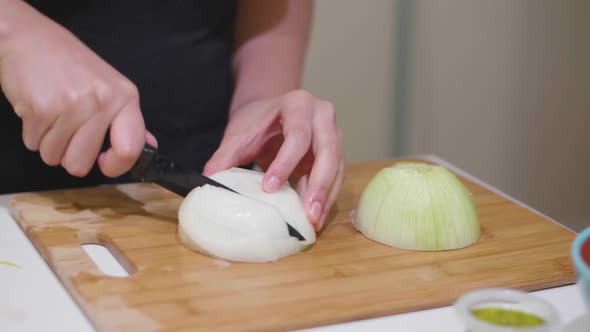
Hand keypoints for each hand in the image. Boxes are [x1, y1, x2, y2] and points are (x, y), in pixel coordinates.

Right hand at [0, 3, 153, 176]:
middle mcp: (102, 102)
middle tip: (67, 129)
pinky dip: (33, 133)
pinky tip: (39, 108)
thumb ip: (127, 119)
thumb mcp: (109, 85)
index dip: (117, 167)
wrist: (29, 38)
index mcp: (124, 97)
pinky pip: (33, 144)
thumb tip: (148, 145)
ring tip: (53, 115)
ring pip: (54, 157)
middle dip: (69, 155)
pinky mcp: (41, 109)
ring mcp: (71, 106)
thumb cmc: (70, 63)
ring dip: (49, 143)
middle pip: (81, 164)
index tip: (104, 162)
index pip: (130, 149)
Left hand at [204, 90, 344, 230]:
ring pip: (337, 166)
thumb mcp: (239, 135)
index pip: (297, 135)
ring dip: (326, 195)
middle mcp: (322, 115)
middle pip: (328, 150)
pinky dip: (328, 196)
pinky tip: (316, 216)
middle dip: (319, 184)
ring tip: (313, 221)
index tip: (270, 188)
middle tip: (308, 213)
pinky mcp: (336, 152)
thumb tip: (209, 180)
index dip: (286, 163)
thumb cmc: (256, 122)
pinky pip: (338, 175)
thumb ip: (225, 156)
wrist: (271, 112)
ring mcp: (334, 133)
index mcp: (298, 104)